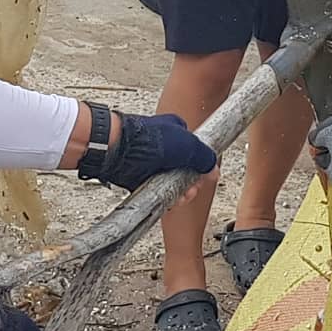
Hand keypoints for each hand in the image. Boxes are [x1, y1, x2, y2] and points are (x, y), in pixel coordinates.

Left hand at [95, 112, 216, 192]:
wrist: (117, 150)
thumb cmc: (147, 140)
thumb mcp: (187, 146)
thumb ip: (205, 157)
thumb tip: (214, 170)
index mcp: (176, 130)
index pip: (195, 151)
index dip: (201, 166)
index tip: (205, 177)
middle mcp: (164, 145)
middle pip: (184, 168)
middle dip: (190, 182)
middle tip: (191, 190)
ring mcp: (152, 161)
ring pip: (171, 181)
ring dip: (179, 192)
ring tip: (180, 197)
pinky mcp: (140, 175)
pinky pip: (157, 189)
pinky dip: (164, 197)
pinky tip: (168, 201)